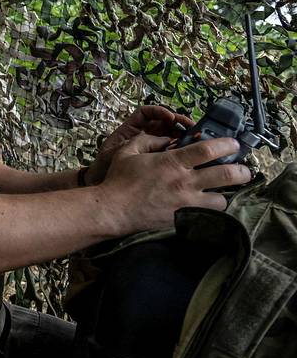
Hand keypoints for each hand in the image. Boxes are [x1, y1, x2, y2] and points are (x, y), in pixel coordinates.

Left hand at [84, 104, 194, 184]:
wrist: (104, 184)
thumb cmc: (107, 166)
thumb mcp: (122, 150)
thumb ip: (140, 143)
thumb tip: (167, 139)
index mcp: (131, 128)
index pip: (147, 113)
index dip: (159, 111)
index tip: (170, 116)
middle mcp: (142, 135)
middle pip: (163, 123)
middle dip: (177, 122)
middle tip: (189, 126)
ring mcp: (151, 146)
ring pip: (170, 135)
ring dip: (182, 134)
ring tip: (194, 137)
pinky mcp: (157, 158)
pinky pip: (171, 149)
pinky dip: (180, 148)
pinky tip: (188, 151)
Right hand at [96, 133, 251, 233]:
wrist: (113, 210)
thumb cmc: (118, 180)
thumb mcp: (128, 152)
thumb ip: (148, 141)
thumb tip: (165, 138)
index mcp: (172, 162)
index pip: (209, 150)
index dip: (227, 145)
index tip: (234, 144)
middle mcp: (185, 182)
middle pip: (226, 175)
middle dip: (242, 171)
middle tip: (244, 170)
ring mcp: (186, 203)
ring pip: (222, 199)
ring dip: (226, 194)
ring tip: (223, 192)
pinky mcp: (184, 219)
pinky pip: (208, 216)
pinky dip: (211, 211)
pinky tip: (208, 207)